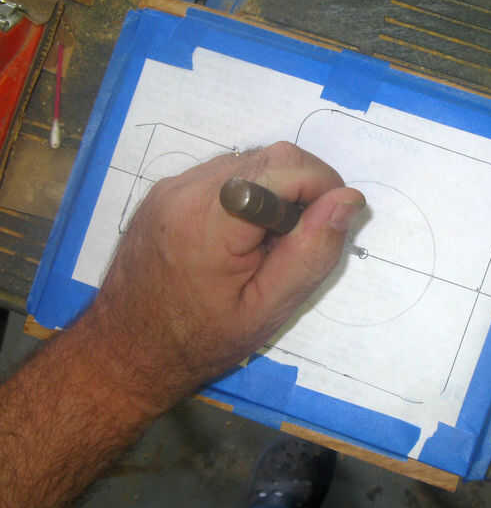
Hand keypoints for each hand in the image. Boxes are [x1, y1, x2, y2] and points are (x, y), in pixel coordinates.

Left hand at [85, 142, 364, 414]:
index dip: (323, 185)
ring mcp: (170, 186)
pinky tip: (241, 235)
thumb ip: (311, 253)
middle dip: (302, 187)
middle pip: (269, 156)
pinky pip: (222, 174)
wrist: (127, 351)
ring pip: (247, 161)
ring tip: (268, 243)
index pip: (286, 167)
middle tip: (299, 240)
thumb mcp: (268, 310)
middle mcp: (185, 188)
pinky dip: (248, 193)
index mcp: (211, 220)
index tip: (329, 224)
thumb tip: (347, 201)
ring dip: (275, 191)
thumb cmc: (201, 341)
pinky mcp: (164, 192)